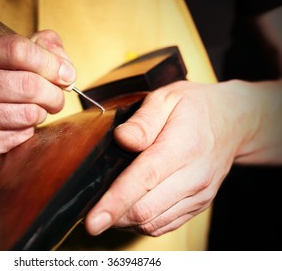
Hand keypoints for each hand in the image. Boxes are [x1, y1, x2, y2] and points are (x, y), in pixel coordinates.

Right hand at [0, 30, 75, 166]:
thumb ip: (40, 48)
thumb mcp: (5, 58)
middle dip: (54, 94)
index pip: (18, 50)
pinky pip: (21, 137)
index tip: (66, 75)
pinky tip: (15, 127)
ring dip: (42, 114)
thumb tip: (66, 67)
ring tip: (34, 111)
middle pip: (28, 85)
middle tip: (57, 99)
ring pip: (28, 114)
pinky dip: (28, 132)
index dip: (51, 63)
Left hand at [85, 80, 268, 235]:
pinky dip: (142, 223)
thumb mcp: (167, 99)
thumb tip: (122, 139)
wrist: (233, 122)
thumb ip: (143, 121)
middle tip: (90, 213)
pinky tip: (130, 210)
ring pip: (153, 223)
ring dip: (125, 222)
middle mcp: (193, 177)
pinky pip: (164, 225)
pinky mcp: (198, 205)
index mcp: (182, 147)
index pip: (144, 180)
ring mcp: (198, 195)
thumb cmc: (195, 108)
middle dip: (113, 217)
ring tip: (108, 209)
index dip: (115, 202)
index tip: (93, 221)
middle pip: (146, 210)